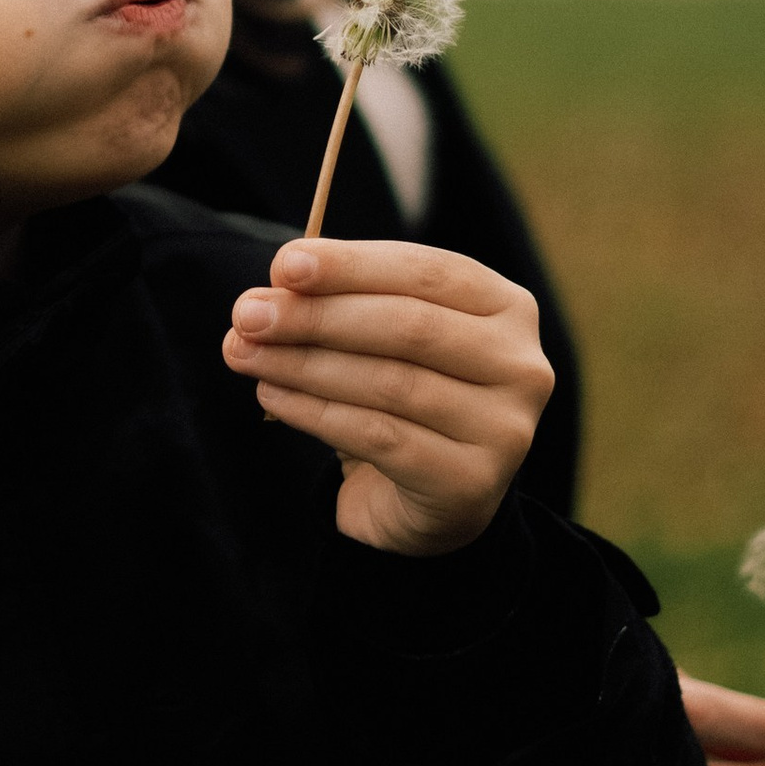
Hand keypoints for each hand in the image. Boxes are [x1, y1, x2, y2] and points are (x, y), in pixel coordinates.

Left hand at [225, 236, 552, 557]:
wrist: (431, 501)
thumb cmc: (404, 397)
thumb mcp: (381, 338)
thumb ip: (341, 305)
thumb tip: (269, 291)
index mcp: (507, 307)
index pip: (426, 271)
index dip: (352, 264)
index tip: (283, 264)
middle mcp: (521, 364)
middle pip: (409, 325)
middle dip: (318, 316)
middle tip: (247, 315)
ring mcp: (504, 427)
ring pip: (390, 383)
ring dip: (305, 364)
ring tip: (244, 354)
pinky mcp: (472, 481)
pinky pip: (379, 437)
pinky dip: (315, 412)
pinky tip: (272, 395)